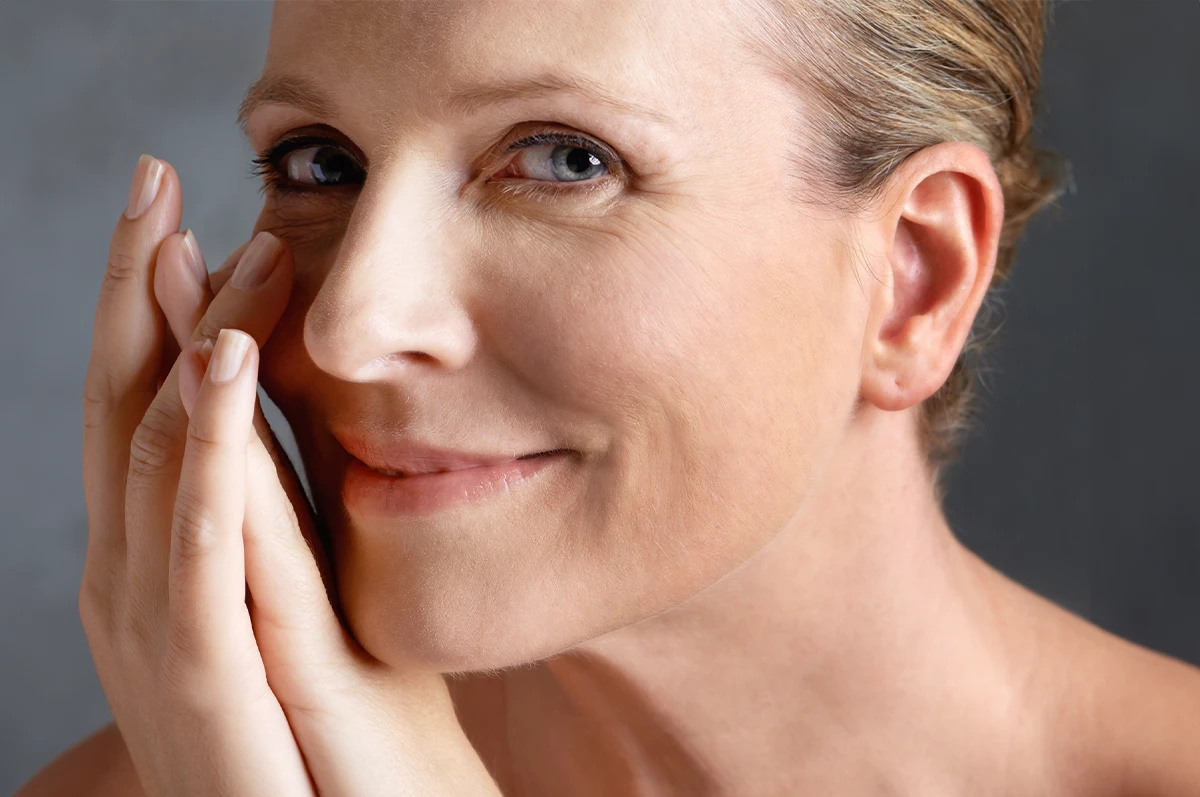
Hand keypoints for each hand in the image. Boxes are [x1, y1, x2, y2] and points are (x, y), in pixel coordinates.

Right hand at [79, 154, 500, 795]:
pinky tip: (225, 363)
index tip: (189, 212)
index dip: (154, 304)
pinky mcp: (207, 677)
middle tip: (157, 180)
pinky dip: (206, 448)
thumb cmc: (344, 729)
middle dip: (134, 290)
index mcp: (163, 562)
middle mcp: (137, 584)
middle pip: (122, 408)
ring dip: (173, 341)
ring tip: (200, 240)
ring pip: (149, 457)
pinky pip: (202, 544)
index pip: (146, 408)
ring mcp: (159, 630)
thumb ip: (294, 517)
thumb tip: (314, 417)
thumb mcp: (309, 600)